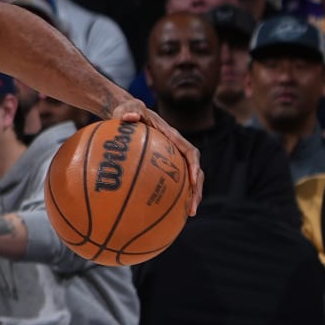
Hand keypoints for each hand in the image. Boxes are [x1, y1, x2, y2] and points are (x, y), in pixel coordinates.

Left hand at [109, 99, 202, 215]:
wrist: (127, 112)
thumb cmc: (126, 111)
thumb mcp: (126, 109)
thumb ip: (129, 112)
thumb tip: (130, 117)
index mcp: (172, 136)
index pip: (190, 152)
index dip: (194, 166)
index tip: (194, 181)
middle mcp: (176, 148)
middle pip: (195, 170)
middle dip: (197, 189)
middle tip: (192, 210)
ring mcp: (171, 157)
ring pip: (187, 178)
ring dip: (190, 196)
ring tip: (188, 215)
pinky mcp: (163, 164)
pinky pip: (172, 181)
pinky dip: (173, 195)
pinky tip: (165, 212)